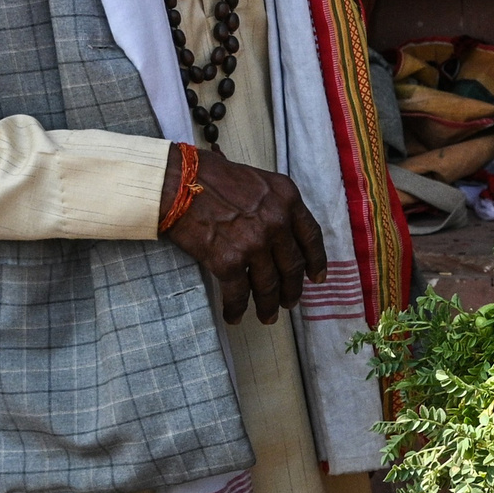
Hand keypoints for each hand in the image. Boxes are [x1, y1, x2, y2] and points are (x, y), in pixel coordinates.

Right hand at [161, 144, 328, 324]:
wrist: (176, 181)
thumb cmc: (210, 176)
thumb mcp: (257, 180)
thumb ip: (274, 204)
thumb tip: (281, 232)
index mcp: (287, 198)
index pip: (311, 236)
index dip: (316, 261)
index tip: (317, 277)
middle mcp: (277, 222)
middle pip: (292, 266)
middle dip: (292, 289)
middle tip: (289, 302)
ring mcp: (254, 243)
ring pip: (268, 285)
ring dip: (268, 305)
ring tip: (268, 316)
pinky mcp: (229, 261)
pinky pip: (238, 293)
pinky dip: (236, 308)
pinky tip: (234, 316)